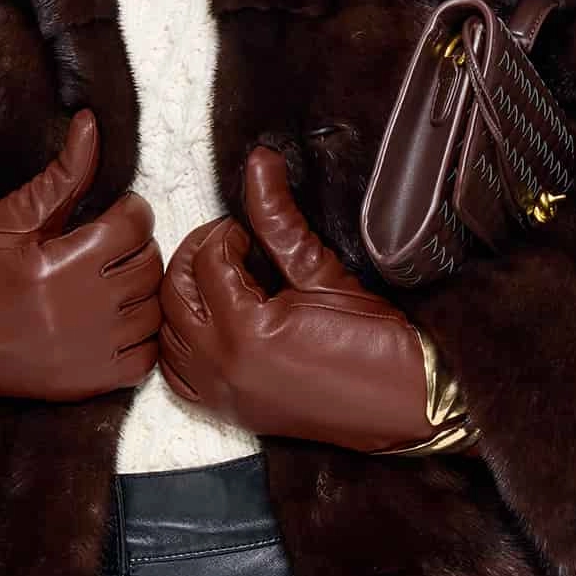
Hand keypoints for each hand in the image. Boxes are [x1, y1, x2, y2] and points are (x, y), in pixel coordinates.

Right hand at [0, 107, 161, 402]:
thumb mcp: (12, 218)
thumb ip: (63, 174)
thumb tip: (91, 123)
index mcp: (63, 264)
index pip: (135, 225)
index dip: (129, 211)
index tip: (114, 213)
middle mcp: (82, 312)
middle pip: (148, 266)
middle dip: (135, 247)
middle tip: (111, 245)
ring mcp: (87, 353)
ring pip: (151, 310)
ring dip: (139, 291)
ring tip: (111, 281)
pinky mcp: (85, 385)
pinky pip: (145, 359)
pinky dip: (139, 337)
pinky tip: (114, 321)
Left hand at [156, 144, 435, 452]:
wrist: (407, 403)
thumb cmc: (377, 342)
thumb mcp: (322, 273)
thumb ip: (280, 219)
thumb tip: (260, 163)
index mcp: (246, 332)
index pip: (209, 263)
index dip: (226, 234)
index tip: (247, 229)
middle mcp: (223, 368)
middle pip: (174, 296)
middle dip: (195, 259)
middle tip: (227, 244)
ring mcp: (222, 395)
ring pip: (168, 336)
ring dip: (183, 300)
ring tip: (219, 280)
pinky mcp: (230, 412)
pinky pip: (176, 377)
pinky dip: (181, 345)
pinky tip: (209, 324)